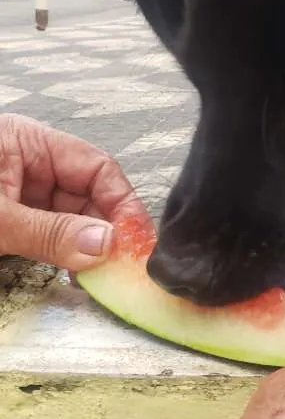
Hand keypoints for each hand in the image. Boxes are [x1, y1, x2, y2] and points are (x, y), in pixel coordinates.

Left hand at [0, 113, 149, 270]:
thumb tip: (102, 245)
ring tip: (108, 275)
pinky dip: (68, 255)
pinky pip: (52, 236)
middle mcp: (30, 165)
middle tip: (125, 265)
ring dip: (91, 248)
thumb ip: (48, 232)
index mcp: (29, 143)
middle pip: (90, 195)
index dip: (122, 203)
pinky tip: (83, 274)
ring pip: (73, 219)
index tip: (137, 239)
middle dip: (109, 231)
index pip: (96, 167)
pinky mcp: (13, 222)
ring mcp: (22, 194)